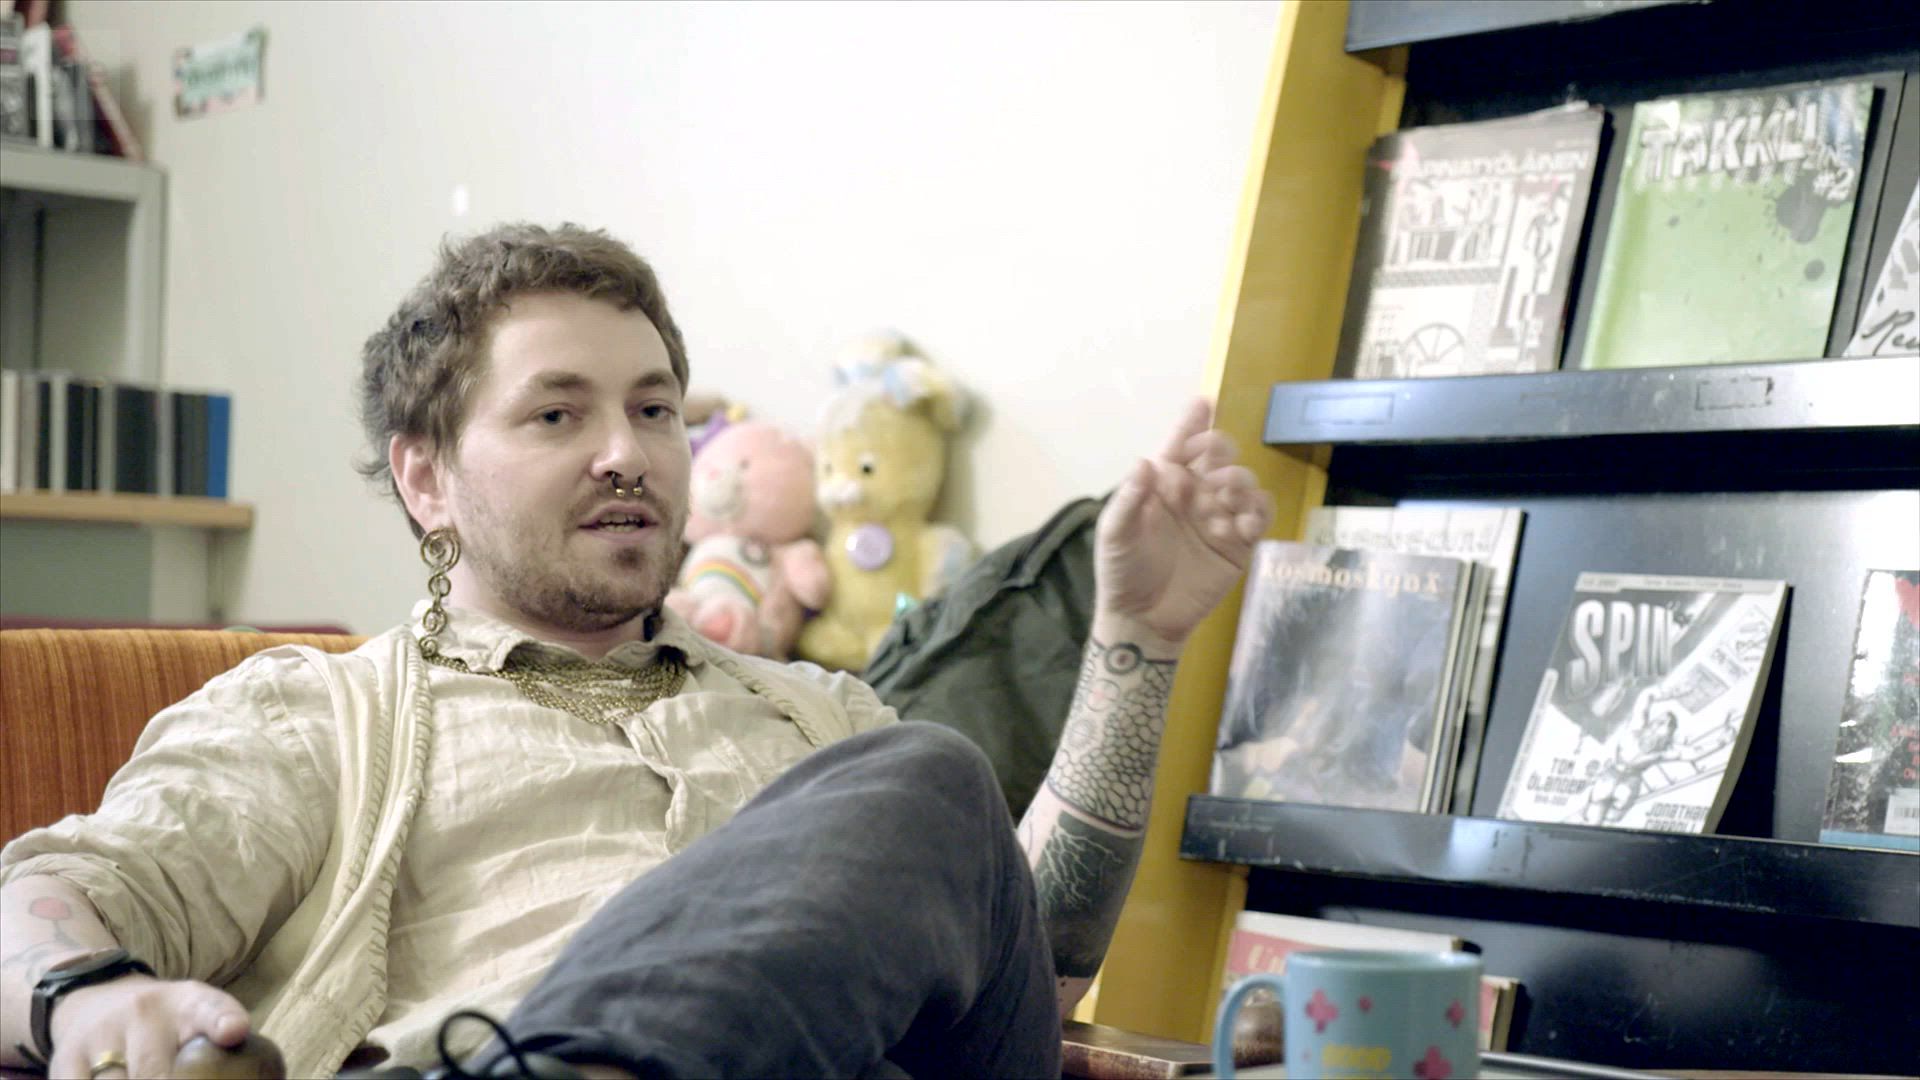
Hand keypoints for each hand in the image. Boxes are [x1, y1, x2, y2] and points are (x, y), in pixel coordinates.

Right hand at [48, 974, 248, 1079]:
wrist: (95, 998)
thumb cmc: (164, 1022)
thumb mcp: (197, 1017)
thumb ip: (219, 1040)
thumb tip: (256, 1075)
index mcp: (187, 1004)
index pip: (208, 1009)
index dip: (223, 1021)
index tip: (234, 1032)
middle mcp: (142, 1014)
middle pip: (155, 1071)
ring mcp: (101, 1037)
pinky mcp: (66, 1061)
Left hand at [1094, 397, 1272, 648]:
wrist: (1143, 618)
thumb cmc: (1122, 571)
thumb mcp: (1115, 534)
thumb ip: (1129, 498)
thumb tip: (1145, 461)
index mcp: (1162, 484)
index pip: (1180, 445)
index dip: (1192, 423)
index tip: (1204, 403)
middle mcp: (1193, 494)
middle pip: (1219, 457)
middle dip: (1221, 453)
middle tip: (1212, 469)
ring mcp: (1218, 517)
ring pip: (1243, 484)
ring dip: (1239, 483)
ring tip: (1224, 498)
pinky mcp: (1238, 544)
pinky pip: (1259, 517)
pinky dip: (1257, 513)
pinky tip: (1243, 524)